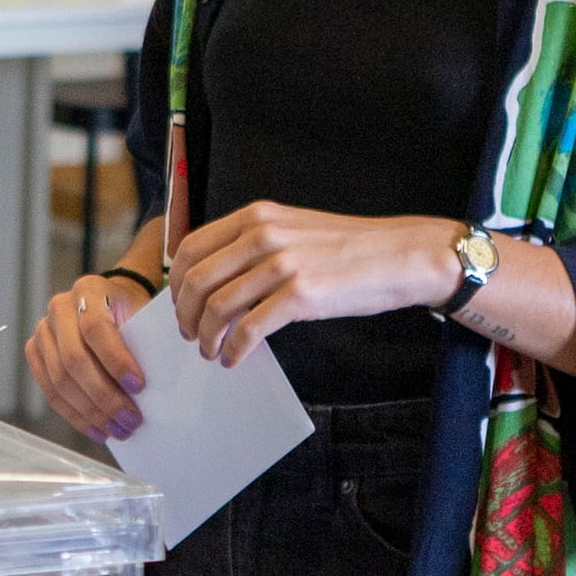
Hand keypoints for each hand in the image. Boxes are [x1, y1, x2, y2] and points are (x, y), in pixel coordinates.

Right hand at [26, 270, 152, 442]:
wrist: (107, 303)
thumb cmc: (129, 312)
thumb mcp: (140, 314)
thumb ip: (143, 342)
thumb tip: (156, 389)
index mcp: (88, 290)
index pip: (96, 329)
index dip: (116, 360)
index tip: (139, 386)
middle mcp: (59, 309)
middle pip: (74, 360)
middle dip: (104, 396)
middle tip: (130, 420)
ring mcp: (43, 332)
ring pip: (60, 381)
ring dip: (91, 412)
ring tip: (118, 430)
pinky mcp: (35, 353)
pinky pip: (50, 391)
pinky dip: (75, 415)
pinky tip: (97, 429)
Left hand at [165, 205, 455, 368]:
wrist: (400, 255)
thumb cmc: (348, 248)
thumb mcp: (292, 229)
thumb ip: (253, 245)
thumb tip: (216, 281)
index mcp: (256, 217)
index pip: (191, 249)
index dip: (176, 283)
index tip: (180, 305)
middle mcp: (263, 235)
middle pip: (196, 281)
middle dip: (185, 315)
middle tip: (190, 335)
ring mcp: (281, 264)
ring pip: (217, 308)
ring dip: (206, 338)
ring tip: (211, 352)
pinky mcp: (300, 295)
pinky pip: (249, 329)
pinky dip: (233, 349)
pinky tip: (234, 358)